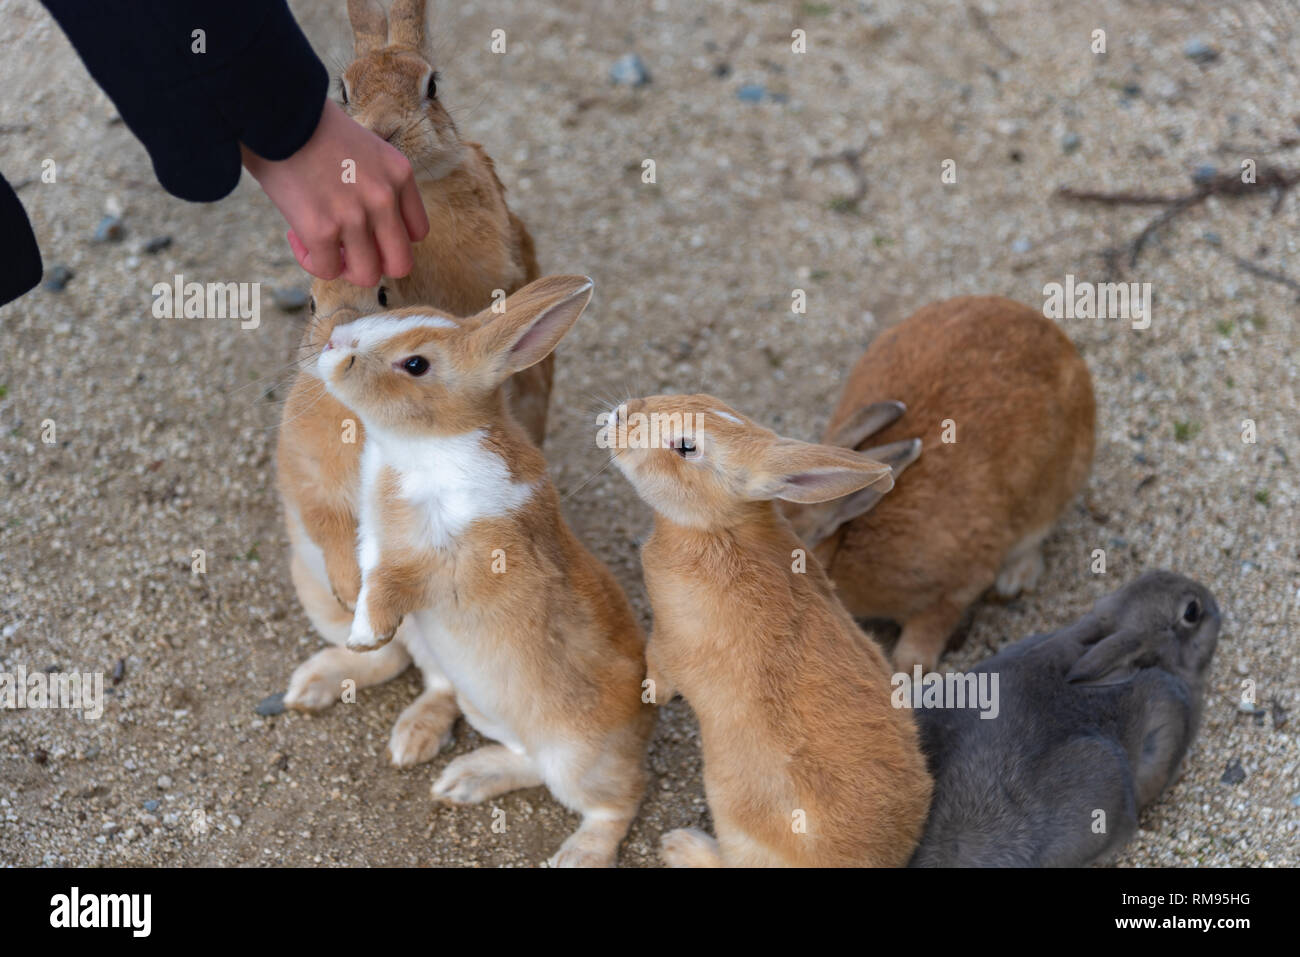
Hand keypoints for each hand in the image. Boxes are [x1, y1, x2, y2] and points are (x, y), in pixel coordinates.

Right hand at [240, 99, 429, 284]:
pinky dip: (311, 260)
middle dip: (375, 263)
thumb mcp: (365, 147)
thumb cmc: (310, 125)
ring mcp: (354, 216)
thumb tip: (368, 224)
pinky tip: (296, 235)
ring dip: (344, 266)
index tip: (368, 229)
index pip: (418, 232)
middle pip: (400, 264)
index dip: (391, 238)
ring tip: (323, 245)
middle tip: (350, 250)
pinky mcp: (321, 229)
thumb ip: (376, 183)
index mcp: (399, 174)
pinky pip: (327, 270)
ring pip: (366, 275)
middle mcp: (384, 197)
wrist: (272, 109)